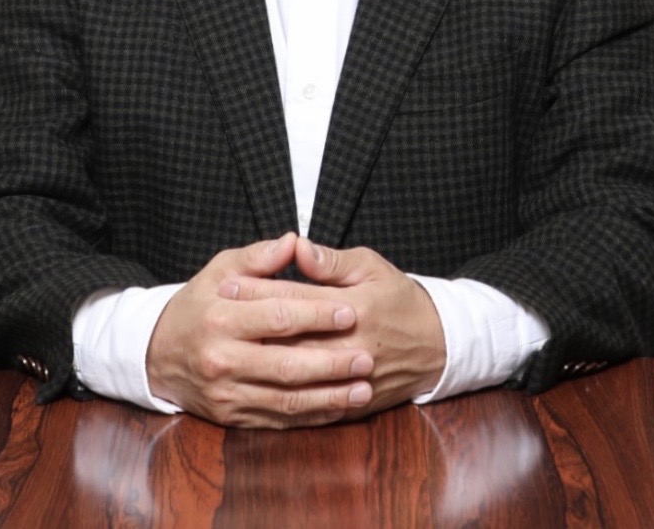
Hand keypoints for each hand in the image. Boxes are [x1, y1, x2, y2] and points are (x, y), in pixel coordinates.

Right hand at [146, 233, 375, 426]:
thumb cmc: (197, 305)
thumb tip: (295, 241)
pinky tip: (337, 407)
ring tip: (362, 388)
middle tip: (367, 358)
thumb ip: (259, 256)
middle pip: (285, 364)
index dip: (315, 316)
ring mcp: (225, 393)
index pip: (276, 317)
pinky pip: (276, 419)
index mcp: (220, 318)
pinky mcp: (230, 417)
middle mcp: (221, 359)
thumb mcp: (220, 270)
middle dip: (331, 364)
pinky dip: (310, 416)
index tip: (349, 313)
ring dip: (328, 397)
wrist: (157, 354)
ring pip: (285, 399)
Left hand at [221, 238, 445, 415]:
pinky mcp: (354, 403)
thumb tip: (296, 248)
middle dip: (251, 325)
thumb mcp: (372, 267)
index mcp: (357, 307)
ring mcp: (353, 378)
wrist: (438, 346)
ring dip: (260, 362)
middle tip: (215, 316)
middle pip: (290, 337)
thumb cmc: (400, 299)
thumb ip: (331, 261)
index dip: (260, 289)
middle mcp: (353, 345)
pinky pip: (312, 406)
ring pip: (297, 375)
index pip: (297, 298)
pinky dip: (283, 397)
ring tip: (230, 351)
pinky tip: (258, 389)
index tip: (227, 283)